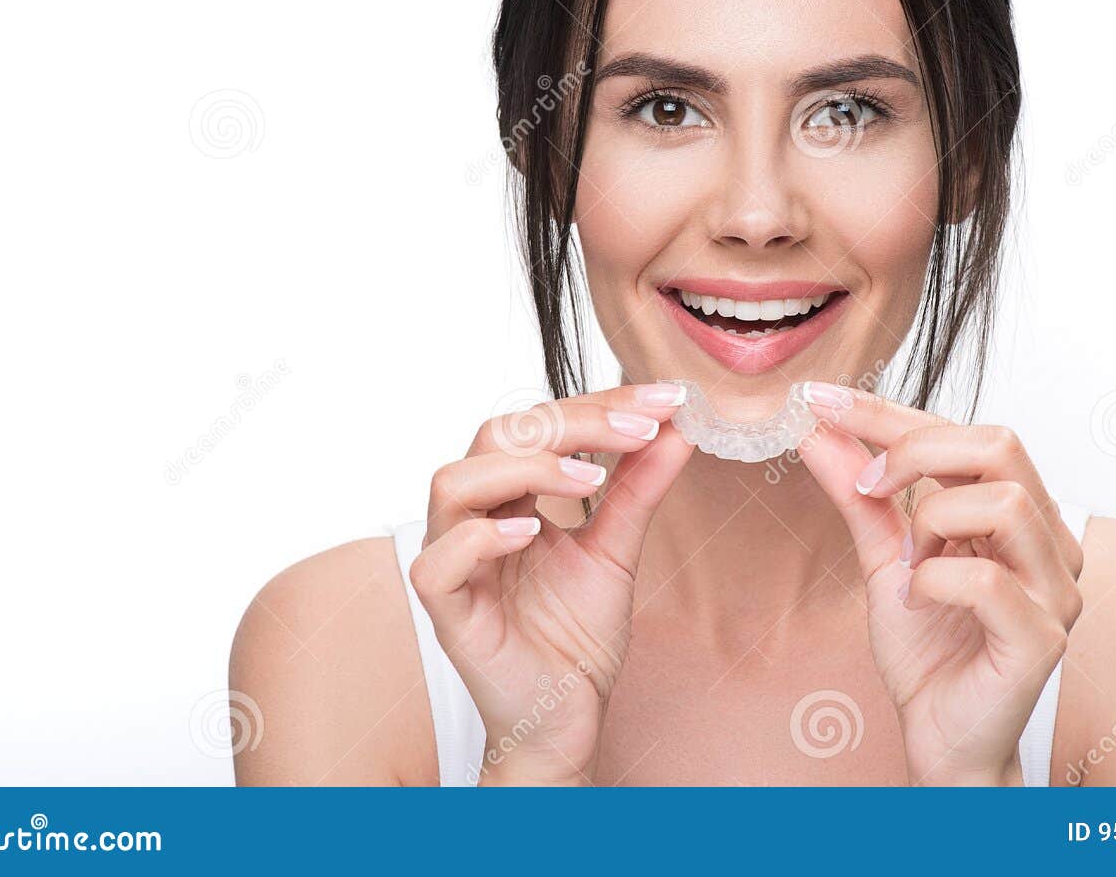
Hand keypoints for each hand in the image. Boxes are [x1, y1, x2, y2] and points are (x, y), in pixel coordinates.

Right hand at [408, 383, 692, 784]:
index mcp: (511, 495)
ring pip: (453, 482)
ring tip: (589, 480)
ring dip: (525, 468)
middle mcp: (475, 516)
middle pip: (497, 435)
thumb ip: (639, 488)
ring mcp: (455, 560)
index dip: (601, 403)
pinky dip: (480, 538)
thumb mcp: (618, 549)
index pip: (541, 422)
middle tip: (638, 431)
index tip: (666, 399)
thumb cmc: (577, 635)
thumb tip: (676, 427)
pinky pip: (438, 561)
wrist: (568, 716)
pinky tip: (530, 534)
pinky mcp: (446, 609)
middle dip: (572, 422)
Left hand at [796, 385, 1083, 785]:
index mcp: (1019, 513)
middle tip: (868, 486)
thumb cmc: (929, 651)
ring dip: (931, 522)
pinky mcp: (1043, 639)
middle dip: (915, 452)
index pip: (965, 432)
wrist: (940, 738)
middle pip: (1000, 445)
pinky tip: (917, 602)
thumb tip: (818, 430)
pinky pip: (988, 581)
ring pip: (1004, 502)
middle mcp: (1049, 542)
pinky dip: (934, 580)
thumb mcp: (882, 558)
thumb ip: (859, 495)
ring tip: (908, 562)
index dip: (889, 411)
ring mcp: (1055, 591)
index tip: (822, 399)